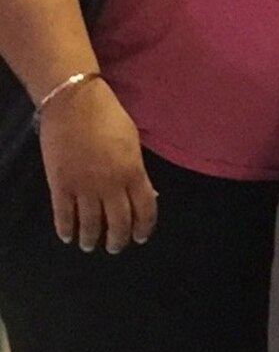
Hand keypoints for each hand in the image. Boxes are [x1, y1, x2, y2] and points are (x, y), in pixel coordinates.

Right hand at [38, 78, 156, 251]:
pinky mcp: (60, 185)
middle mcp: (110, 185)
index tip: (140, 238)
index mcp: (133, 173)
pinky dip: (66, 229)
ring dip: (91, 239)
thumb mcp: (133, 143)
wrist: (74, 104)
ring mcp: (83, 186)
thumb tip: (145, 194)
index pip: (144, 210)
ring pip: (90, 224)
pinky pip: (63, 215)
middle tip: (114, 247)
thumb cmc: (108, 118)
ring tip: (90, 245)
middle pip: (118, 223)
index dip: (144, 228)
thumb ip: (137, 171)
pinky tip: (68, 236)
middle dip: (118, 240)